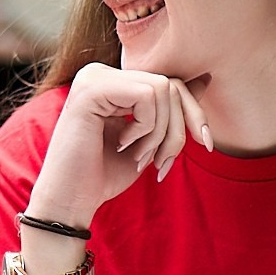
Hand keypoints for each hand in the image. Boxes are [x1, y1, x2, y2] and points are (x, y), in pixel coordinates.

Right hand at [25, 62, 212, 228]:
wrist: (70, 200)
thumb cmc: (104, 175)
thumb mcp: (149, 139)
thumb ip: (171, 108)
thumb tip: (205, 78)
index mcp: (111, 82)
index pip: (169, 82)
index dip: (192, 114)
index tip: (203, 145)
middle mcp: (100, 73)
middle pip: (170, 83)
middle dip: (178, 128)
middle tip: (161, 162)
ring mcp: (93, 78)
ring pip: (162, 88)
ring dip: (160, 132)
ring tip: (139, 156)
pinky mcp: (91, 89)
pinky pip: (146, 96)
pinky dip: (146, 128)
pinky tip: (123, 145)